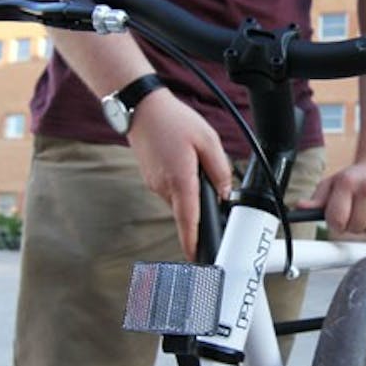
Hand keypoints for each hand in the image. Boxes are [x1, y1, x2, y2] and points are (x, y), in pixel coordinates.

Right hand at [127, 88, 231, 259]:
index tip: (196, 258)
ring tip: (194, 161)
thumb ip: (220, 169)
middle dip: (201, 204)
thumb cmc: (173, 120)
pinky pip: (171, 188)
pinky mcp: (151, 177)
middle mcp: (164, 187)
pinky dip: (181, 182)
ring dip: (191, 189)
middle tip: (210, 183)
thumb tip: (224, 192)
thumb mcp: (208, 140)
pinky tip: (183, 159)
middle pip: (187, 210)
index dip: (193, 242)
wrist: (141, 108)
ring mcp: (154, 184)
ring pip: (180, 198)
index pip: (188, 221)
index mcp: (180, 181)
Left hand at [298, 159, 365, 235]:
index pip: (336, 220)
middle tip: (355, 211)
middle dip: (353, 224)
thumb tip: (300, 208)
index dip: (336, 223)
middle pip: (355, 228)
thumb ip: (316, 200)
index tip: (339, 217)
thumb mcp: (331, 184)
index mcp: (347, 183)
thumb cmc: (354, 178)